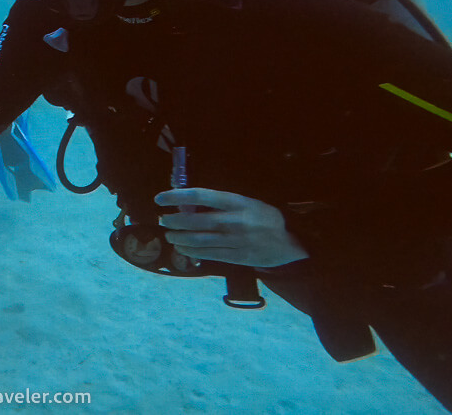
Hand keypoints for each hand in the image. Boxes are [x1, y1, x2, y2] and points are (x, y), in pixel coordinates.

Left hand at [155, 188, 307, 267]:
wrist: (291, 241)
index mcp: (236, 201)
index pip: (200, 195)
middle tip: (163, 220)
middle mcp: (233, 220)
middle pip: (195, 220)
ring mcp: (235, 240)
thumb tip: (191, 204)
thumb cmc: (265, 217)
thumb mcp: (246, 202)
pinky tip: (183, 249)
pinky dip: (192, 252)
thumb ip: (222, 203)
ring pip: (198, 240)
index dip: (176, 196)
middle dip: (173, 221)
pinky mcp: (237, 257)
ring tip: (169, 236)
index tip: (160, 197)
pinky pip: (209, 255)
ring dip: (179, 239)